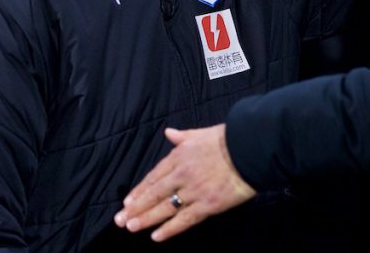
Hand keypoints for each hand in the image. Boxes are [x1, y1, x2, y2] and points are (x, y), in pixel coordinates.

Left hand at [115, 124, 255, 241]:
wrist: (249, 148)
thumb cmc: (227, 139)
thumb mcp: (201, 133)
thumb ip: (182, 136)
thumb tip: (168, 132)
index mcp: (179, 156)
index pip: (154, 176)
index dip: (140, 190)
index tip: (127, 202)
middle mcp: (182, 175)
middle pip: (154, 193)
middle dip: (136, 207)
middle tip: (120, 220)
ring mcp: (193, 191)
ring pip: (165, 208)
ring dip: (146, 218)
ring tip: (131, 227)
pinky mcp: (207, 205)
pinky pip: (185, 219)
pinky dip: (169, 229)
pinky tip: (156, 236)